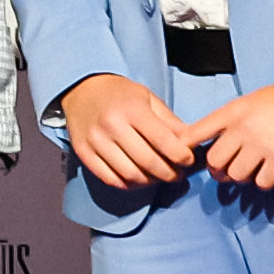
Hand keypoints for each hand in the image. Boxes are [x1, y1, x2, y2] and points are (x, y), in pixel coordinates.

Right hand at [55, 71, 197, 190]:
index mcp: (132, 109)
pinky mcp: (83, 152)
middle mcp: (112, 125)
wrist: (82, 89)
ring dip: (150, 182)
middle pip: (148, 162)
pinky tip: (138, 179)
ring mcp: (95, 141)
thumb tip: (191, 143)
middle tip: (176, 174)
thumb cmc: (120, 94)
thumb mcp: (148, 98)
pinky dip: (128, 185)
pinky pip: (110, 179)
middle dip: (169, 174)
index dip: (181, 156)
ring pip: (130, 175)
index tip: (188, 160)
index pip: (164, 141)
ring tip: (158, 177)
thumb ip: (170, 121)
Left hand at [185, 80, 273, 192]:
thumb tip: (211, 143)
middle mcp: (244, 128)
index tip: (184, 158)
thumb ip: (231, 119)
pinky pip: (261, 183)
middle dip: (219, 171)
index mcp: (233, 110)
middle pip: (214, 162)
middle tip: (228, 171)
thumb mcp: (253, 101)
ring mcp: (263, 144)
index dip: (184, 148)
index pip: (196, 132)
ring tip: (253, 170)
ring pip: (236, 176)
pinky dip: (263, 182)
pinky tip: (271, 173)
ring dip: (243, 178)